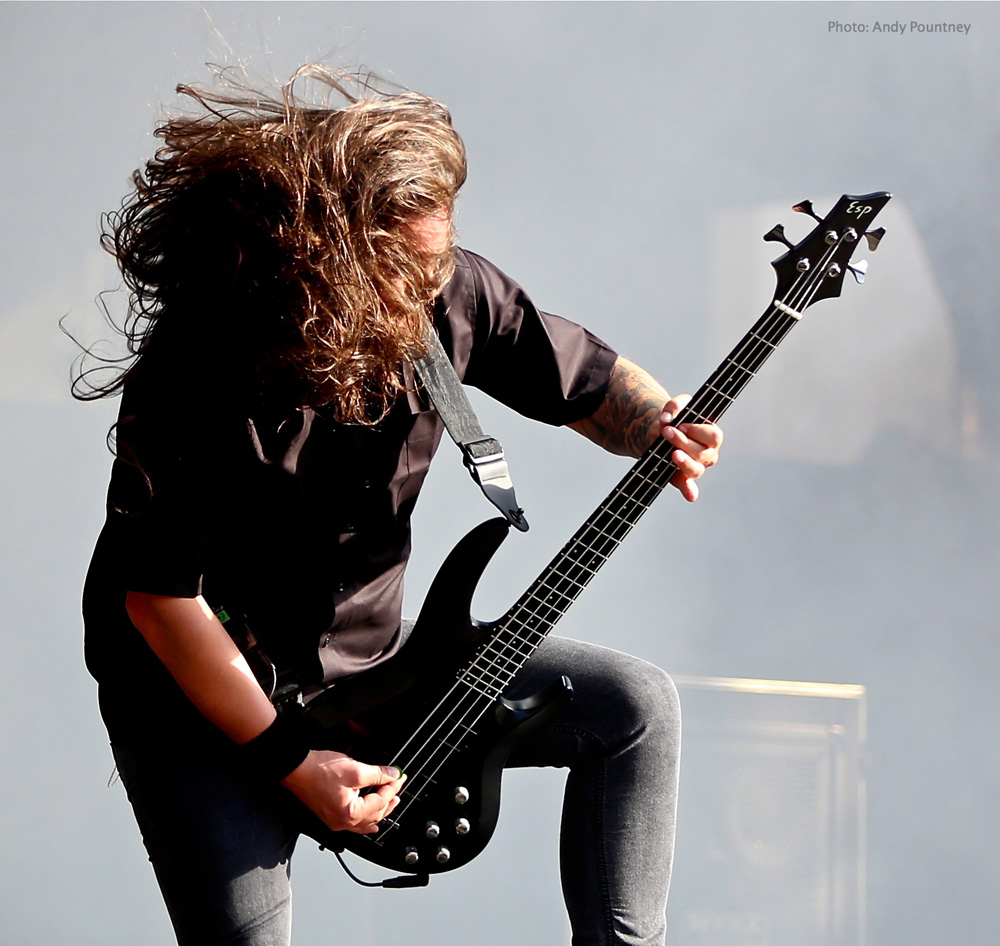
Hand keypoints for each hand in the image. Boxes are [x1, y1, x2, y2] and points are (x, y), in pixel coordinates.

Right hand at [280, 750, 405, 834]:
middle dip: (389, 800)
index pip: (380, 801)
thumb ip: (377, 774)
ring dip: (379, 810)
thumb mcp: (355, 769)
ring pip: (365, 821)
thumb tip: (392, 775)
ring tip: (390, 800)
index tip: (400, 776)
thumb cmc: (318, 770)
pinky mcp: (330, 815)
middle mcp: (342, 823)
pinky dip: (366, 818)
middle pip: (375, 815)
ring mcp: (335, 821)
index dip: (393, 787)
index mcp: (350, 814)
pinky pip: (354, 823)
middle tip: (398, 787)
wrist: (296, 769)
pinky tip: (371, 819)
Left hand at [659, 394, 723, 502]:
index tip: (681, 425)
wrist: (659, 432)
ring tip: (673, 454)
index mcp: (711, 436)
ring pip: (696, 470)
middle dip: (684, 442)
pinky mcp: (682, 477)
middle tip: (668, 431)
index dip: (698, 431)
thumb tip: (666, 419)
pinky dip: (690, 491)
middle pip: (703, 453)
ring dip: (685, 463)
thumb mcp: (675, 406)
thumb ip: (674, 406)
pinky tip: (690, 495)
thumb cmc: (674, 419)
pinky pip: (688, 487)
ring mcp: (696, 467)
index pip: (713, 437)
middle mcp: (708, 454)